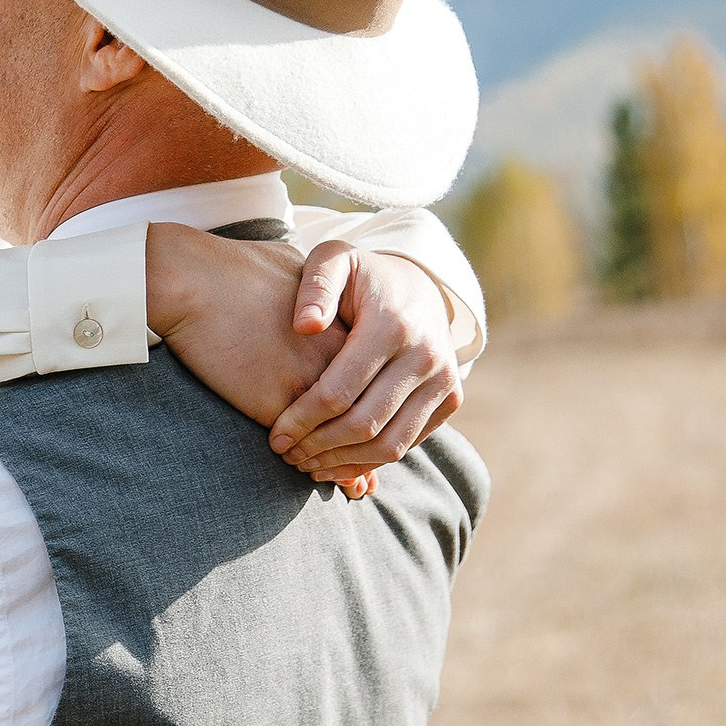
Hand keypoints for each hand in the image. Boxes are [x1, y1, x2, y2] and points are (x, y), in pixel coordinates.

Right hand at [143, 223, 380, 500]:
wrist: (196, 280)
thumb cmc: (237, 270)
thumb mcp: (297, 274)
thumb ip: (321, 296)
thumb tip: (316, 309)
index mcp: (351, 324)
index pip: (380, 380)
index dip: (375, 413)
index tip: (369, 434)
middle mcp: (341, 356)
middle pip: (371, 413)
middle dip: (366, 450)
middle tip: (360, 479)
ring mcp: (313, 381)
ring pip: (342, 437)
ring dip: (333, 462)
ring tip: (322, 474)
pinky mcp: (281, 403)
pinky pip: (304, 445)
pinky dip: (303, 460)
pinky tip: (294, 464)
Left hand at [265, 245, 462, 482]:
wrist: (419, 285)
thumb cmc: (362, 277)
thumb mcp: (334, 261)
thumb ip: (316, 285)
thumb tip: (305, 326)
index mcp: (392, 326)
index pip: (339, 391)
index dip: (302, 420)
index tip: (274, 436)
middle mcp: (426, 357)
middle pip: (363, 425)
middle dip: (318, 447)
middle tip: (287, 454)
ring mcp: (444, 381)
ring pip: (389, 446)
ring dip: (343, 463)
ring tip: (307, 465)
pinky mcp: (451, 400)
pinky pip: (406, 445)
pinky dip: (368, 462)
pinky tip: (334, 463)